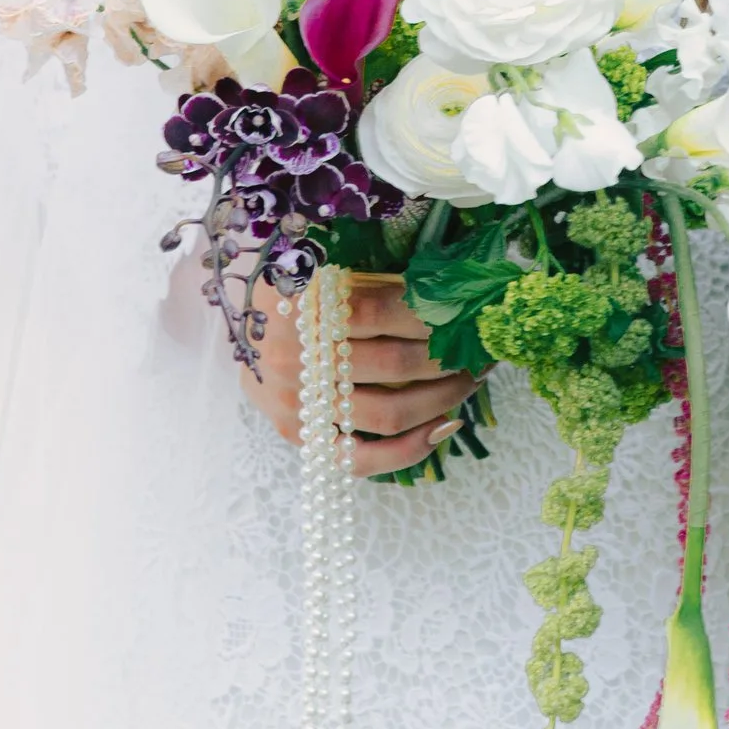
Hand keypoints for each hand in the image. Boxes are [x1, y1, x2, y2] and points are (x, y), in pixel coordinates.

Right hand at [243, 273, 476, 475]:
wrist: (245, 325)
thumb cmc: (303, 291)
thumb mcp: (336, 270)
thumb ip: (382, 282)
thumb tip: (453, 295)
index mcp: (309, 300)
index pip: (389, 310)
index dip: (440, 316)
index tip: (475, 318)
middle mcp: (300, 352)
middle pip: (396, 364)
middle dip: (451, 361)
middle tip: (483, 354)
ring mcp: (297, 398)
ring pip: (386, 414)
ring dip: (440, 401)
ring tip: (469, 384)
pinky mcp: (294, 431)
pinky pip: (356, 458)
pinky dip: (405, 451)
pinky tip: (440, 430)